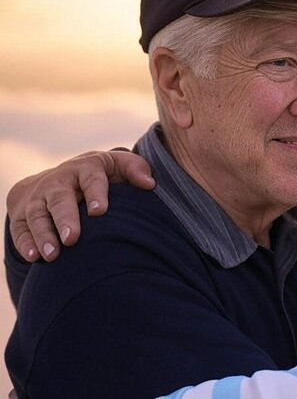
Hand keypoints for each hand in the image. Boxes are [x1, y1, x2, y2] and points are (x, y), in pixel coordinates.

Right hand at [7, 150, 154, 261]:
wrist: (58, 177)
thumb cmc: (99, 176)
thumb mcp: (117, 166)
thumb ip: (135, 169)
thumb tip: (149, 184)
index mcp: (86, 168)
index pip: (91, 178)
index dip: (95, 193)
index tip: (99, 211)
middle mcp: (59, 181)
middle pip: (60, 199)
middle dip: (65, 218)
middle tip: (73, 239)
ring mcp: (38, 197)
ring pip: (37, 215)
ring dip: (43, 235)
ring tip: (53, 255)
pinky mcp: (22, 213)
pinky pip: (20, 228)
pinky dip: (25, 243)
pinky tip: (34, 258)